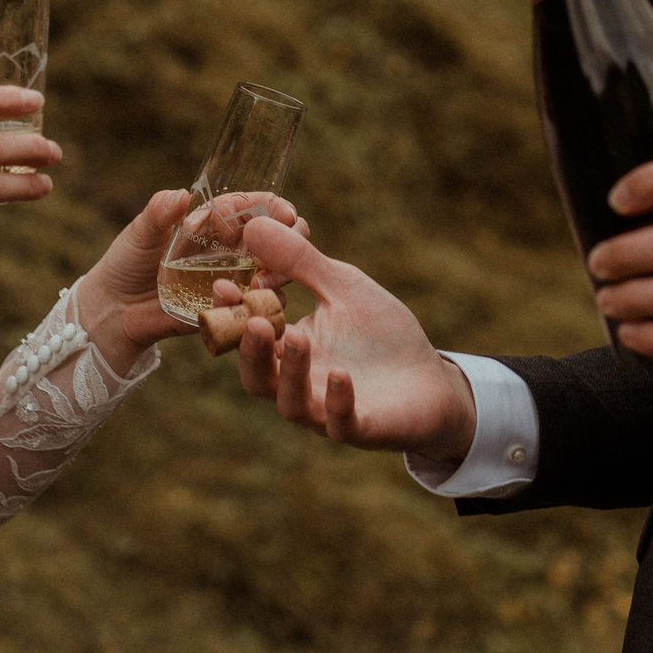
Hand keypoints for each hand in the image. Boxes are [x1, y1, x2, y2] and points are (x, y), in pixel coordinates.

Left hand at [75, 190, 304, 372]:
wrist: (113, 310)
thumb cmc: (125, 263)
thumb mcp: (140, 234)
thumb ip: (158, 214)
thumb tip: (179, 194)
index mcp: (213, 224)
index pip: (252, 208)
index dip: (273, 207)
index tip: (286, 212)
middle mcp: (230, 251)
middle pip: (277, 240)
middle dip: (290, 240)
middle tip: (289, 246)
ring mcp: (233, 282)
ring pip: (274, 275)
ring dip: (279, 276)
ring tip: (264, 282)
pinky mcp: (228, 311)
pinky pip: (256, 309)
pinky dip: (261, 307)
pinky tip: (254, 307)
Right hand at [234, 217, 477, 463]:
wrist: (431, 379)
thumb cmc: (381, 334)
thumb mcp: (341, 287)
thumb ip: (299, 262)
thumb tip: (254, 225)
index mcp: (287, 350)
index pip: (246, 337)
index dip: (229, 316)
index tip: (222, 285)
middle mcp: (298, 385)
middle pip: (257, 378)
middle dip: (251, 351)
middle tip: (255, 320)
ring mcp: (327, 411)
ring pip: (292, 403)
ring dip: (290, 371)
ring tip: (297, 337)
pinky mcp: (362, 428)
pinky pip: (341, 424)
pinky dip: (337, 402)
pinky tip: (339, 375)